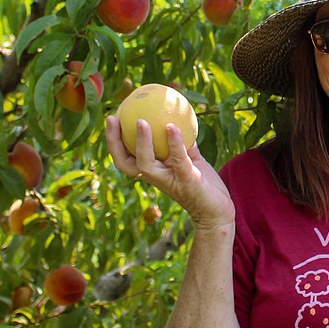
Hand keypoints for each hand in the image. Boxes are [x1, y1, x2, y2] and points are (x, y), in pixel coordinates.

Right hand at [105, 116, 234, 229]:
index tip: (111, 118)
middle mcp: (155, 177)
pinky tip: (171, 127)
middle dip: (114, 142)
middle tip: (113, 119)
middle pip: (124, 163)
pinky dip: (174, 143)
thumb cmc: (203, 184)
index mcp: (153, 171)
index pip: (125, 158)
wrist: (217, 210)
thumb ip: (182, 144)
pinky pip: (178, 160)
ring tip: (140, 122)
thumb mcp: (191, 159)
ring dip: (141, 143)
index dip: (113, 141)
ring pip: (145, 164)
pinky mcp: (187, 181)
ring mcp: (169, 181)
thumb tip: (176, 117)